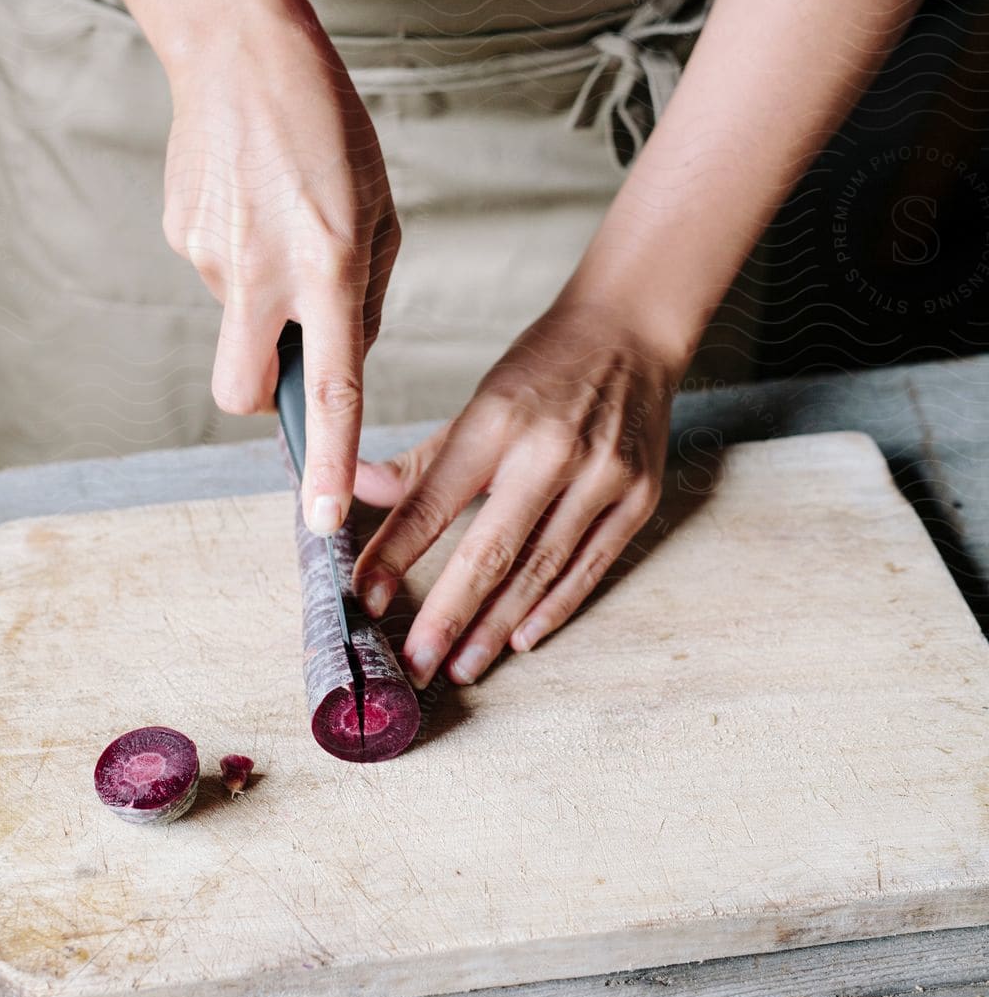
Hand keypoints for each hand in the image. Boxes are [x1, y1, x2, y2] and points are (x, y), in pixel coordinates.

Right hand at [161, 0, 399, 533]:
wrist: (240, 51)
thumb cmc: (329, 127)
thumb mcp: (380, 210)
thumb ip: (364, 294)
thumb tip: (342, 354)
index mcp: (330, 269)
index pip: (334, 390)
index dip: (330, 463)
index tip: (325, 520)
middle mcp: (265, 275)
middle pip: (245, 393)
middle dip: (266, 397)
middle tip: (291, 352)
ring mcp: (211, 259)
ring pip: (235, 323)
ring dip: (260, 301)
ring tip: (278, 222)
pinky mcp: (179, 237)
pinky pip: (216, 274)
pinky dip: (237, 255)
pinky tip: (249, 200)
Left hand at [351, 294, 677, 685]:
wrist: (632, 330)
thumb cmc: (545, 366)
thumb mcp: (478, 400)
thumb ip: (422, 459)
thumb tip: (358, 490)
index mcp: (497, 420)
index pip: (432, 501)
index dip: (395, 555)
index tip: (364, 598)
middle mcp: (550, 451)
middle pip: (488, 551)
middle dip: (445, 616)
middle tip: (413, 665)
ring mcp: (601, 477)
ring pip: (539, 569)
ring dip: (495, 626)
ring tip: (458, 665)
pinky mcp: (638, 497)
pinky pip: (590, 567)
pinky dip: (553, 608)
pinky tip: (520, 640)